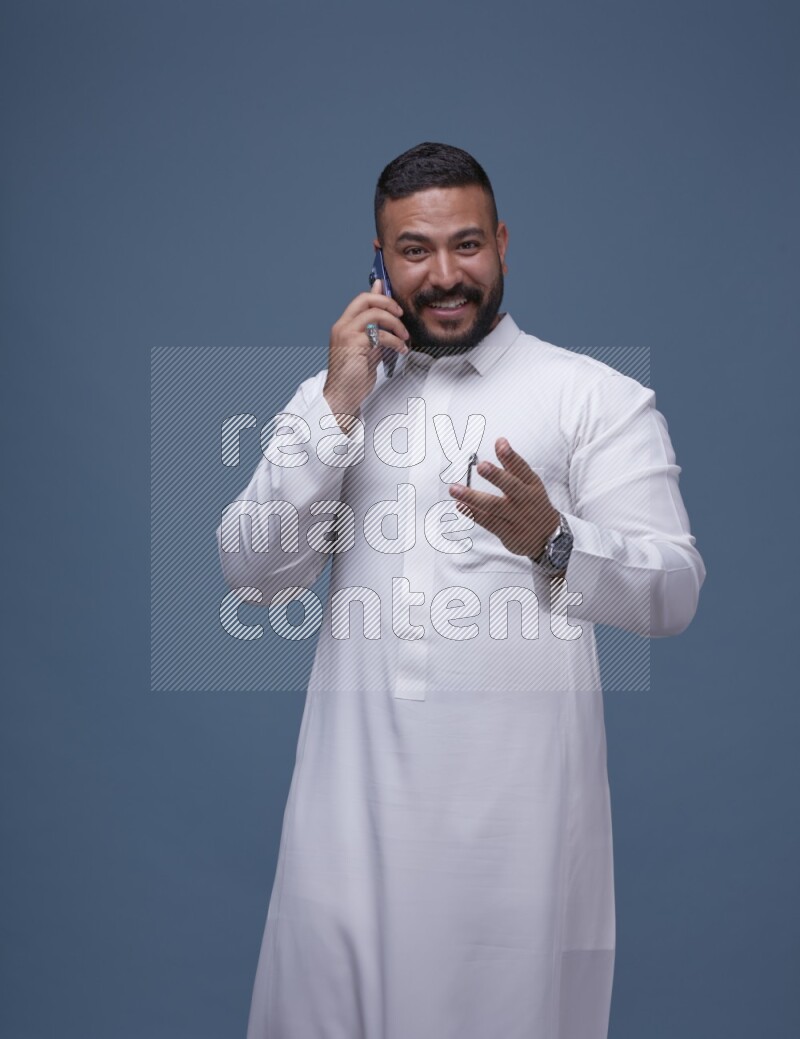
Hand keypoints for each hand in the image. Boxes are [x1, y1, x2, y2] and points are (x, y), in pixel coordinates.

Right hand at [323, 279, 408, 420]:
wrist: (343, 395)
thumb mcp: (368, 348)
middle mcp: (343, 326)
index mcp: (344, 325)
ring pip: (375, 314)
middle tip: (401, 315)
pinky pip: (381, 335)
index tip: (396, 303)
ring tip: (404, 337)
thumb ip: (375, 331)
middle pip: (366, 299)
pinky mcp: (354, 344)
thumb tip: (386, 318)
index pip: (362, 300)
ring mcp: (347, 334)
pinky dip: (395, 341)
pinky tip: (401, 349)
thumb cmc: (354, 376)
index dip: (380, 295)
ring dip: (395, 324)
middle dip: (388, 303)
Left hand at [449, 438, 560, 559]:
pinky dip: (472, 513)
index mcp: (531, 485)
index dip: (510, 456)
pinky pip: (488, 522)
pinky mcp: (508, 532)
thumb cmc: (533, 503)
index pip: (522, 468)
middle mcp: (525, 500)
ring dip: (472, 497)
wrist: (547, 536)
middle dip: (496, 476)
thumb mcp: (530, 483)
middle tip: (481, 466)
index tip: (500, 443)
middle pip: (511, 486)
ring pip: (494, 506)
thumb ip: (513, 464)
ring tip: (454, 488)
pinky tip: (460, 505)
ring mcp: (517, 517)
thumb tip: (500, 440)